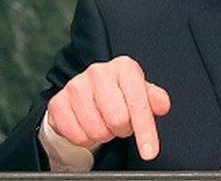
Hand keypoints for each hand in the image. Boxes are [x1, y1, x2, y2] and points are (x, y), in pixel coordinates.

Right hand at [47, 56, 170, 159]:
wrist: (88, 90)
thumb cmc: (119, 92)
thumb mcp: (142, 92)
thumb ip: (155, 99)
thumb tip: (162, 105)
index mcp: (124, 67)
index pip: (139, 103)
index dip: (146, 131)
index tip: (150, 152)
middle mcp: (98, 72)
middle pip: (117, 119)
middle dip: (123, 129)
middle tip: (121, 124)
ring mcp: (75, 86)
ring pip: (96, 130)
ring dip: (104, 134)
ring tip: (105, 123)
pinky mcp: (58, 102)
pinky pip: (77, 136)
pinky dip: (86, 139)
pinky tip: (89, 126)